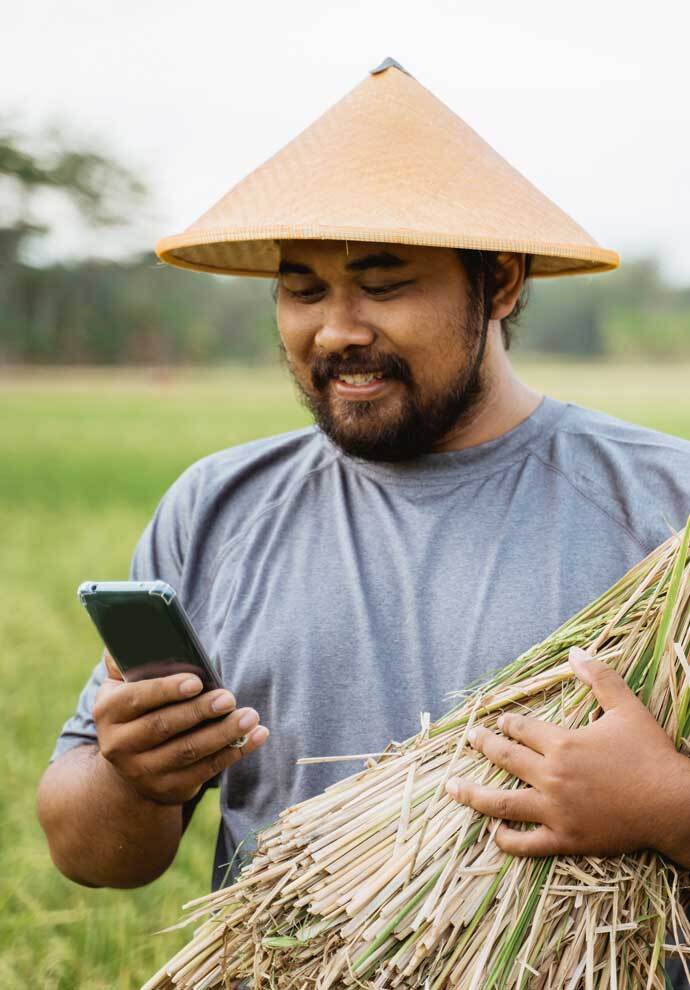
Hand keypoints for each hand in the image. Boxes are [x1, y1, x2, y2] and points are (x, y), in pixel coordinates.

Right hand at [93, 652, 268, 804]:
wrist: (129, 765)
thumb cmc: (136, 709)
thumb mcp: (121, 684)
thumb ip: (126, 659)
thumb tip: (138, 631)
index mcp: (108, 712)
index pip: (137, 699)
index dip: (167, 690)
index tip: (196, 681)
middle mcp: (119, 746)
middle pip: (165, 726)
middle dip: (200, 711)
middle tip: (230, 697)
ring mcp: (143, 772)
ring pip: (188, 752)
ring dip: (223, 733)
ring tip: (250, 715)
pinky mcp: (169, 789)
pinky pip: (206, 770)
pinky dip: (235, 752)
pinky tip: (257, 736)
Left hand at [445, 646, 685, 858]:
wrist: (673, 805)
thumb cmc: (650, 754)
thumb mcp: (626, 708)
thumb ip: (599, 678)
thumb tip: (575, 652)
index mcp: (562, 743)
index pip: (520, 729)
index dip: (506, 724)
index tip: (498, 722)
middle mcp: (551, 776)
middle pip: (504, 759)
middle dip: (483, 746)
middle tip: (470, 739)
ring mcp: (555, 810)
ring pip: (502, 802)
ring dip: (473, 795)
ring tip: (452, 788)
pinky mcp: (565, 838)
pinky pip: (528, 844)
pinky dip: (507, 840)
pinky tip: (494, 835)